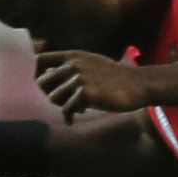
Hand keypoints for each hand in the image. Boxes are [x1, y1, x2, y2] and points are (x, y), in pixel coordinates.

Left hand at [35, 50, 150, 123]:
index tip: (47, 85)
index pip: (40, 60)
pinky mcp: (86, 94)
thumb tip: (53, 76)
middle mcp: (73, 65)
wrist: (139, 84)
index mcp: (73, 56)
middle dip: (50, 94)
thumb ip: (74, 66)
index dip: (37, 73)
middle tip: (63, 101)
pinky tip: (73, 120)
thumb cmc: (117, 77)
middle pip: (42, 82)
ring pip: (54, 98)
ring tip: (75, 108)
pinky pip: (67, 110)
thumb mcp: (93, 63)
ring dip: (62, 106)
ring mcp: (79, 79)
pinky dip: (69, 117)